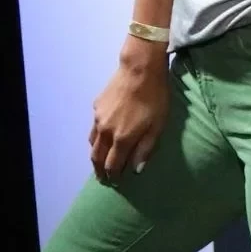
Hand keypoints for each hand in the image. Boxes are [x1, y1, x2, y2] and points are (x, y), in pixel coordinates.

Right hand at [88, 50, 169, 185]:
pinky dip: (97, 137)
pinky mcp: (97, 106)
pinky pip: (94, 127)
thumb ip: (146, 148)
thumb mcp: (158, 125)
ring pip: (92, 143)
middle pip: (97, 157)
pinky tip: (103, 136)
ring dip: (96, 155)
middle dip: (99, 170)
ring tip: (100, 161)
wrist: (140, 69)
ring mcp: (98, 118)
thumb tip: (136, 169)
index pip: (112, 165)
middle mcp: (105, 132)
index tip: (116, 182)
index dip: (113, 175)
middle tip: (103, 178)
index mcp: (121, 139)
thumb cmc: (155, 98)